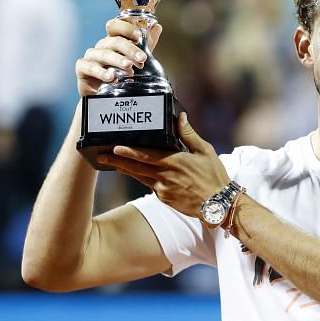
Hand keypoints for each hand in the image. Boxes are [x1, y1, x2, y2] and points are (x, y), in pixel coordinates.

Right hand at [75, 18, 162, 96]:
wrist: (105, 96)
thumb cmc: (120, 74)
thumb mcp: (136, 58)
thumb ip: (146, 44)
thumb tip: (157, 27)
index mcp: (113, 40)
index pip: (115, 25)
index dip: (126, 28)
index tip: (139, 36)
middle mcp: (102, 46)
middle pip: (113, 41)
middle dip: (129, 49)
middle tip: (141, 59)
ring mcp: (91, 56)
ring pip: (104, 54)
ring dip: (117, 60)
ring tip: (129, 68)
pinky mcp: (82, 68)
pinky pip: (89, 67)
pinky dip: (100, 72)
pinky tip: (111, 77)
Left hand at [97, 112, 230, 217]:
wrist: (218, 204)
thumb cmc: (214, 175)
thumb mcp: (205, 151)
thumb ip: (189, 134)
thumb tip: (180, 117)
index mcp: (174, 162)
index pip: (146, 156)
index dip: (129, 152)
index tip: (114, 148)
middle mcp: (165, 177)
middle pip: (136, 168)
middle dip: (117, 162)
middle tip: (101, 156)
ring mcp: (163, 190)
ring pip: (140, 178)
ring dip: (126, 170)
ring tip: (112, 164)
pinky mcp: (164, 199)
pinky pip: (150, 186)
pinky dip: (142, 178)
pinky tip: (137, 173)